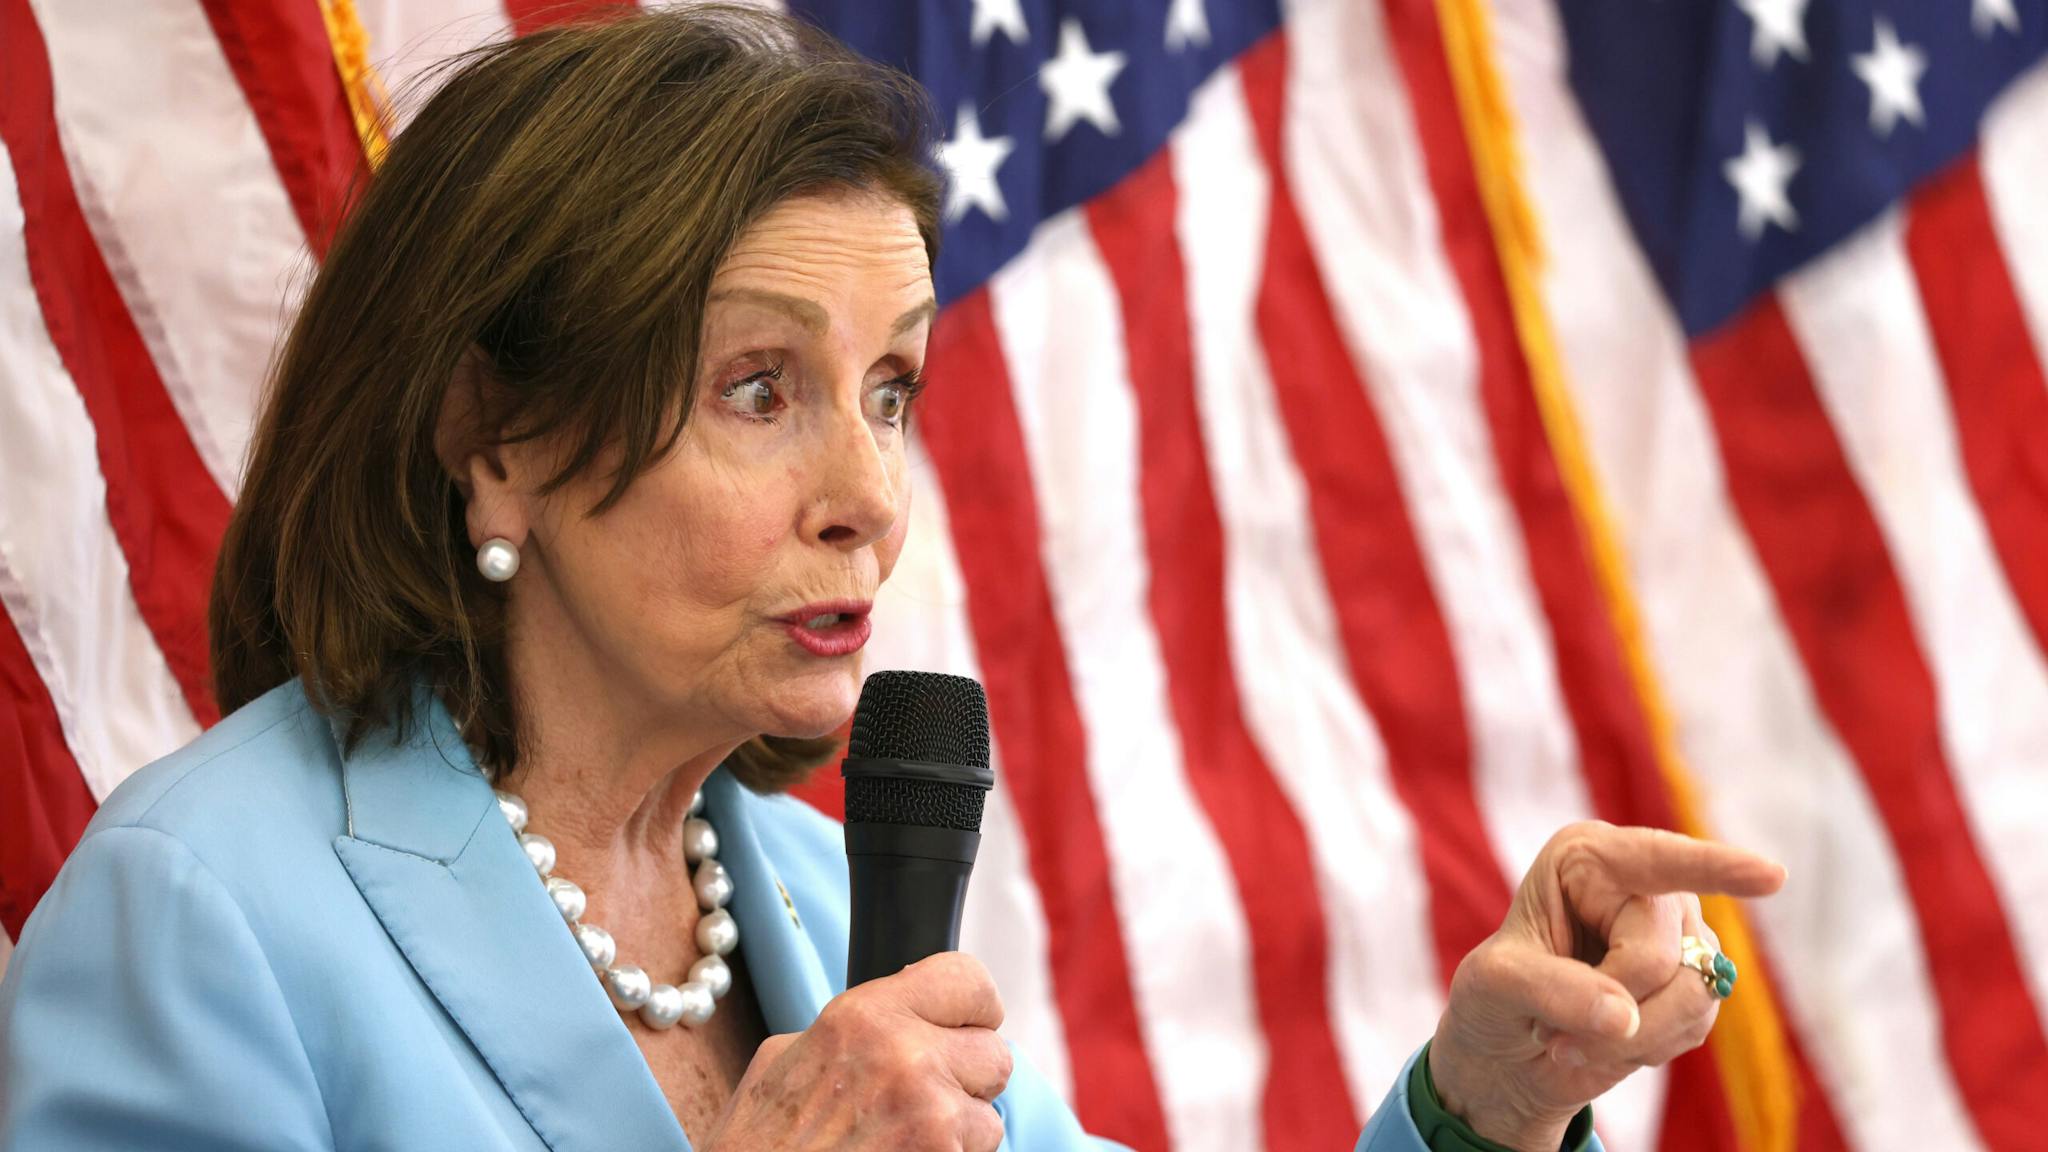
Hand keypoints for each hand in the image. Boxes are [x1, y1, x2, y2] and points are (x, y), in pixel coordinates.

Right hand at [697, 952, 1013, 1151]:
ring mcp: (932, 1117)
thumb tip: (906, 1017)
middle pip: (994, 1053)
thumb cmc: (758, 1142)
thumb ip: (858, 1029)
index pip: (969, 981)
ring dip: (959, 1129)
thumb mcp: (788, 1057)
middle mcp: (907, 1057)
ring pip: (990, 1115)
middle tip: (923, 1097)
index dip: (973, 1008)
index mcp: (866, 1016)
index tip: (964, 1025)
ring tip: (902, 1138)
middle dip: (966, 1078)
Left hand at [1428, 822, 1786, 1151]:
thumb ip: (1552, 990)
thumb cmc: (1496, 999)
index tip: (1772, 877)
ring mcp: (1680, 933)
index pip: (1656, 860)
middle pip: (1662, 954)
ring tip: (1570, 1042)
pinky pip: (1698, 1024)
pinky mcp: (1698, 982)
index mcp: (1587, 860)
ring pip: (1692, 995)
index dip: (1715, 867)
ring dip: (1632, 1038)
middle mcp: (1643, 886)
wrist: (1513, 1051)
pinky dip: (1647, 1048)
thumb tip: (1624, 1015)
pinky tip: (1608, 1043)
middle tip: (1552, 1033)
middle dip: (1612, 1005)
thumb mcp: (1494, 987)